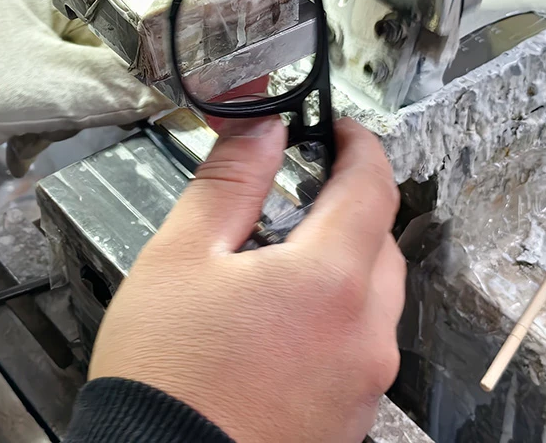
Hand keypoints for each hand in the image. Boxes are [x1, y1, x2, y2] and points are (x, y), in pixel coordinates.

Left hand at [0, 0, 170, 207]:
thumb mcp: (44, 90)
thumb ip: (113, 88)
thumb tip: (168, 92)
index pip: (110, 10)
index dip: (130, 53)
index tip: (139, 87)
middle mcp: (10, 8)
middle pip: (85, 50)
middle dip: (84, 95)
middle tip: (69, 120)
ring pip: (55, 79)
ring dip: (52, 116)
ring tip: (28, 138)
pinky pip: (23, 95)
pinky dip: (25, 123)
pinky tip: (13, 146)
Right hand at [89, 117, 405, 442]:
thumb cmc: (165, 377)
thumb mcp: (181, 256)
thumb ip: (231, 183)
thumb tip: (262, 131)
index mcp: (331, 282)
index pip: (373, 185)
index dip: (357, 146)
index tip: (337, 132)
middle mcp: (364, 335)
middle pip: (379, 243)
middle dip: (346, 207)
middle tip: (296, 198)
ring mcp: (363, 382)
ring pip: (372, 298)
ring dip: (340, 266)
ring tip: (275, 269)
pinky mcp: (350, 417)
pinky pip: (358, 346)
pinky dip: (334, 319)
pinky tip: (279, 327)